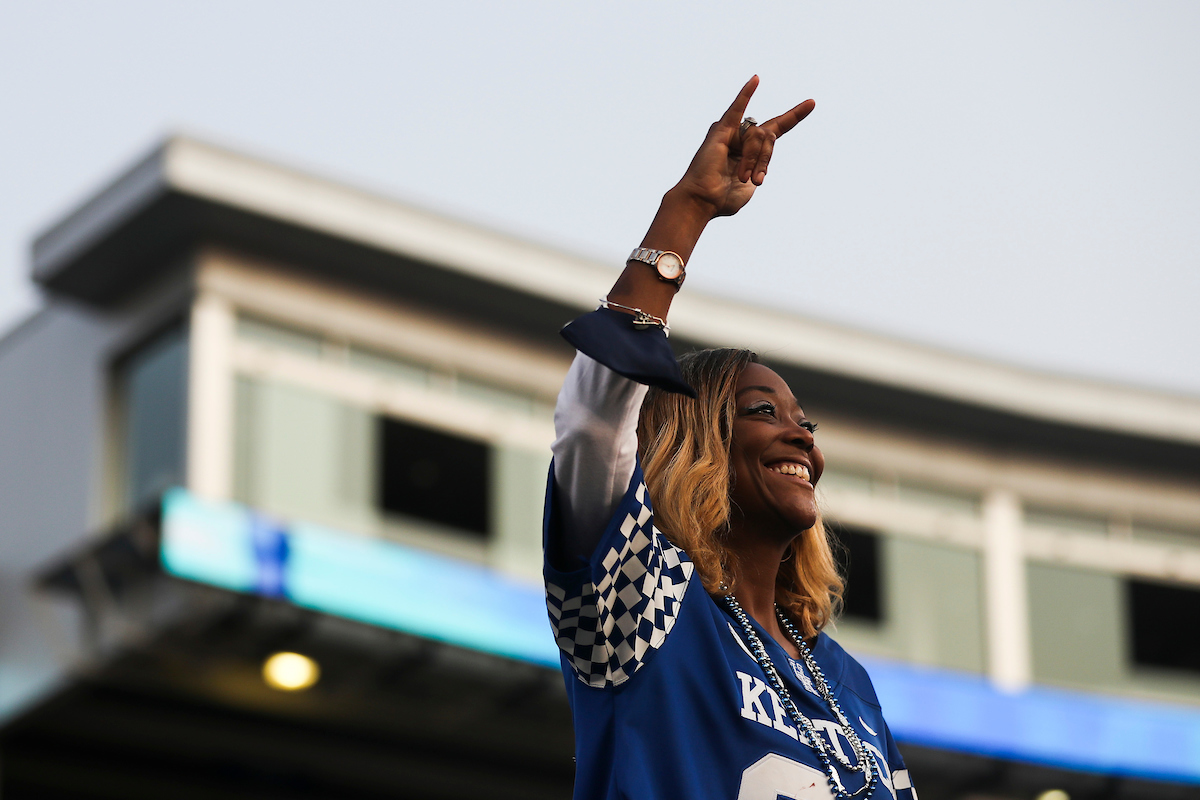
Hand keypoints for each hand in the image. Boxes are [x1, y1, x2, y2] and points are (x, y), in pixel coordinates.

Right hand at [674, 76, 814, 217]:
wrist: (702, 202)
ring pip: (758, 136)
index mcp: (750, 151)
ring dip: (753, 159)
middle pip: (768, 136)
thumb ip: (760, 167)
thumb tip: (759, 155)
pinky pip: (737, 108)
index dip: (795, 116)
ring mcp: (730, 132)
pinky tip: (757, 79)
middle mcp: (740, 137)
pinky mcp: (721, 130)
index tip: (812, 103)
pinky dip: (746, 94)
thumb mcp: (751, 185)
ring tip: (742, 176)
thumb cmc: (722, 199)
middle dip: (765, 159)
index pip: (776, 129)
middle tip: (756, 180)